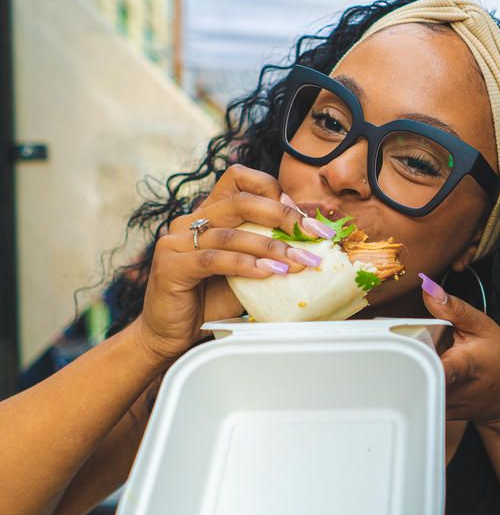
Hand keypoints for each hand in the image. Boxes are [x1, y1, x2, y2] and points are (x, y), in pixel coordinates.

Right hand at [134, 165, 334, 365]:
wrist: (171, 335)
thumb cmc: (210, 302)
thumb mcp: (246, 272)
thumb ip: (266, 254)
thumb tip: (311, 248)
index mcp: (208, 214)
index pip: (240, 180)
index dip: (274, 191)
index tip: (303, 218)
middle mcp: (190, 221)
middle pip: (241, 201)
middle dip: (283, 216)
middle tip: (313, 234)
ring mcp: (177, 241)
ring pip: (231, 233)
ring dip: (271, 246)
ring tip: (298, 261)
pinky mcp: (171, 265)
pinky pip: (214, 260)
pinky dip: (246, 264)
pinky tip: (268, 272)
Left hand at [419, 273, 499, 429]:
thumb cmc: (499, 361)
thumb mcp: (483, 327)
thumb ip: (454, 309)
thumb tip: (429, 289)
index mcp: (461, 366)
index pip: (434, 367)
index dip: (417, 354)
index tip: (406, 342)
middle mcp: (448, 390)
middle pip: (413, 368)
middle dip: (407, 350)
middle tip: (417, 340)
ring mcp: (440, 405)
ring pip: (412, 380)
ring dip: (412, 363)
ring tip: (429, 355)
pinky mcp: (433, 411)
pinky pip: (415, 390)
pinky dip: (416, 375)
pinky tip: (429, 368)